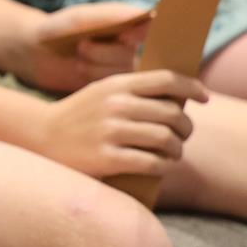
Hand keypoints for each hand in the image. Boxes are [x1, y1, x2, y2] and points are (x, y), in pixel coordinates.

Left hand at [23, 2, 150, 92]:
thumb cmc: (59, 29)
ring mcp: (122, 70)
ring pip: (122, 76)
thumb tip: (152, 14)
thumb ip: (115, 15)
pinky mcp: (111, 88)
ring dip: (95, 67)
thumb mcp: (82, 17)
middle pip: (132, 57)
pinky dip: (92, 79)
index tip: (122, 37)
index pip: (152, 31)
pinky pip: (112, 90)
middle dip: (103, 53)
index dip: (138, 36)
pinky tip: (79, 70)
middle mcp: (132, 48)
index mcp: (130, 26)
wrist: (36, 52)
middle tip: (81, 46)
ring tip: (78, 58)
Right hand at [30, 69, 205, 178]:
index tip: (204, 97)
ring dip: (176, 149)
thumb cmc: (80, 116)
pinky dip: (163, 166)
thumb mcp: (103, 93)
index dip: (192, 87)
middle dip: (185, 127)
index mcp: (116, 85)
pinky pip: (152, 162)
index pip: (166, 80)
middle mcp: (115, 105)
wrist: (41, 137)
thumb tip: (178, 97)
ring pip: (166, 139)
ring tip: (172, 153)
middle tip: (182, 135)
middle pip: (172, 113)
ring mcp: (110, 132)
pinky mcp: (107, 158)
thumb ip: (134, 91)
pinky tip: (159, 166)